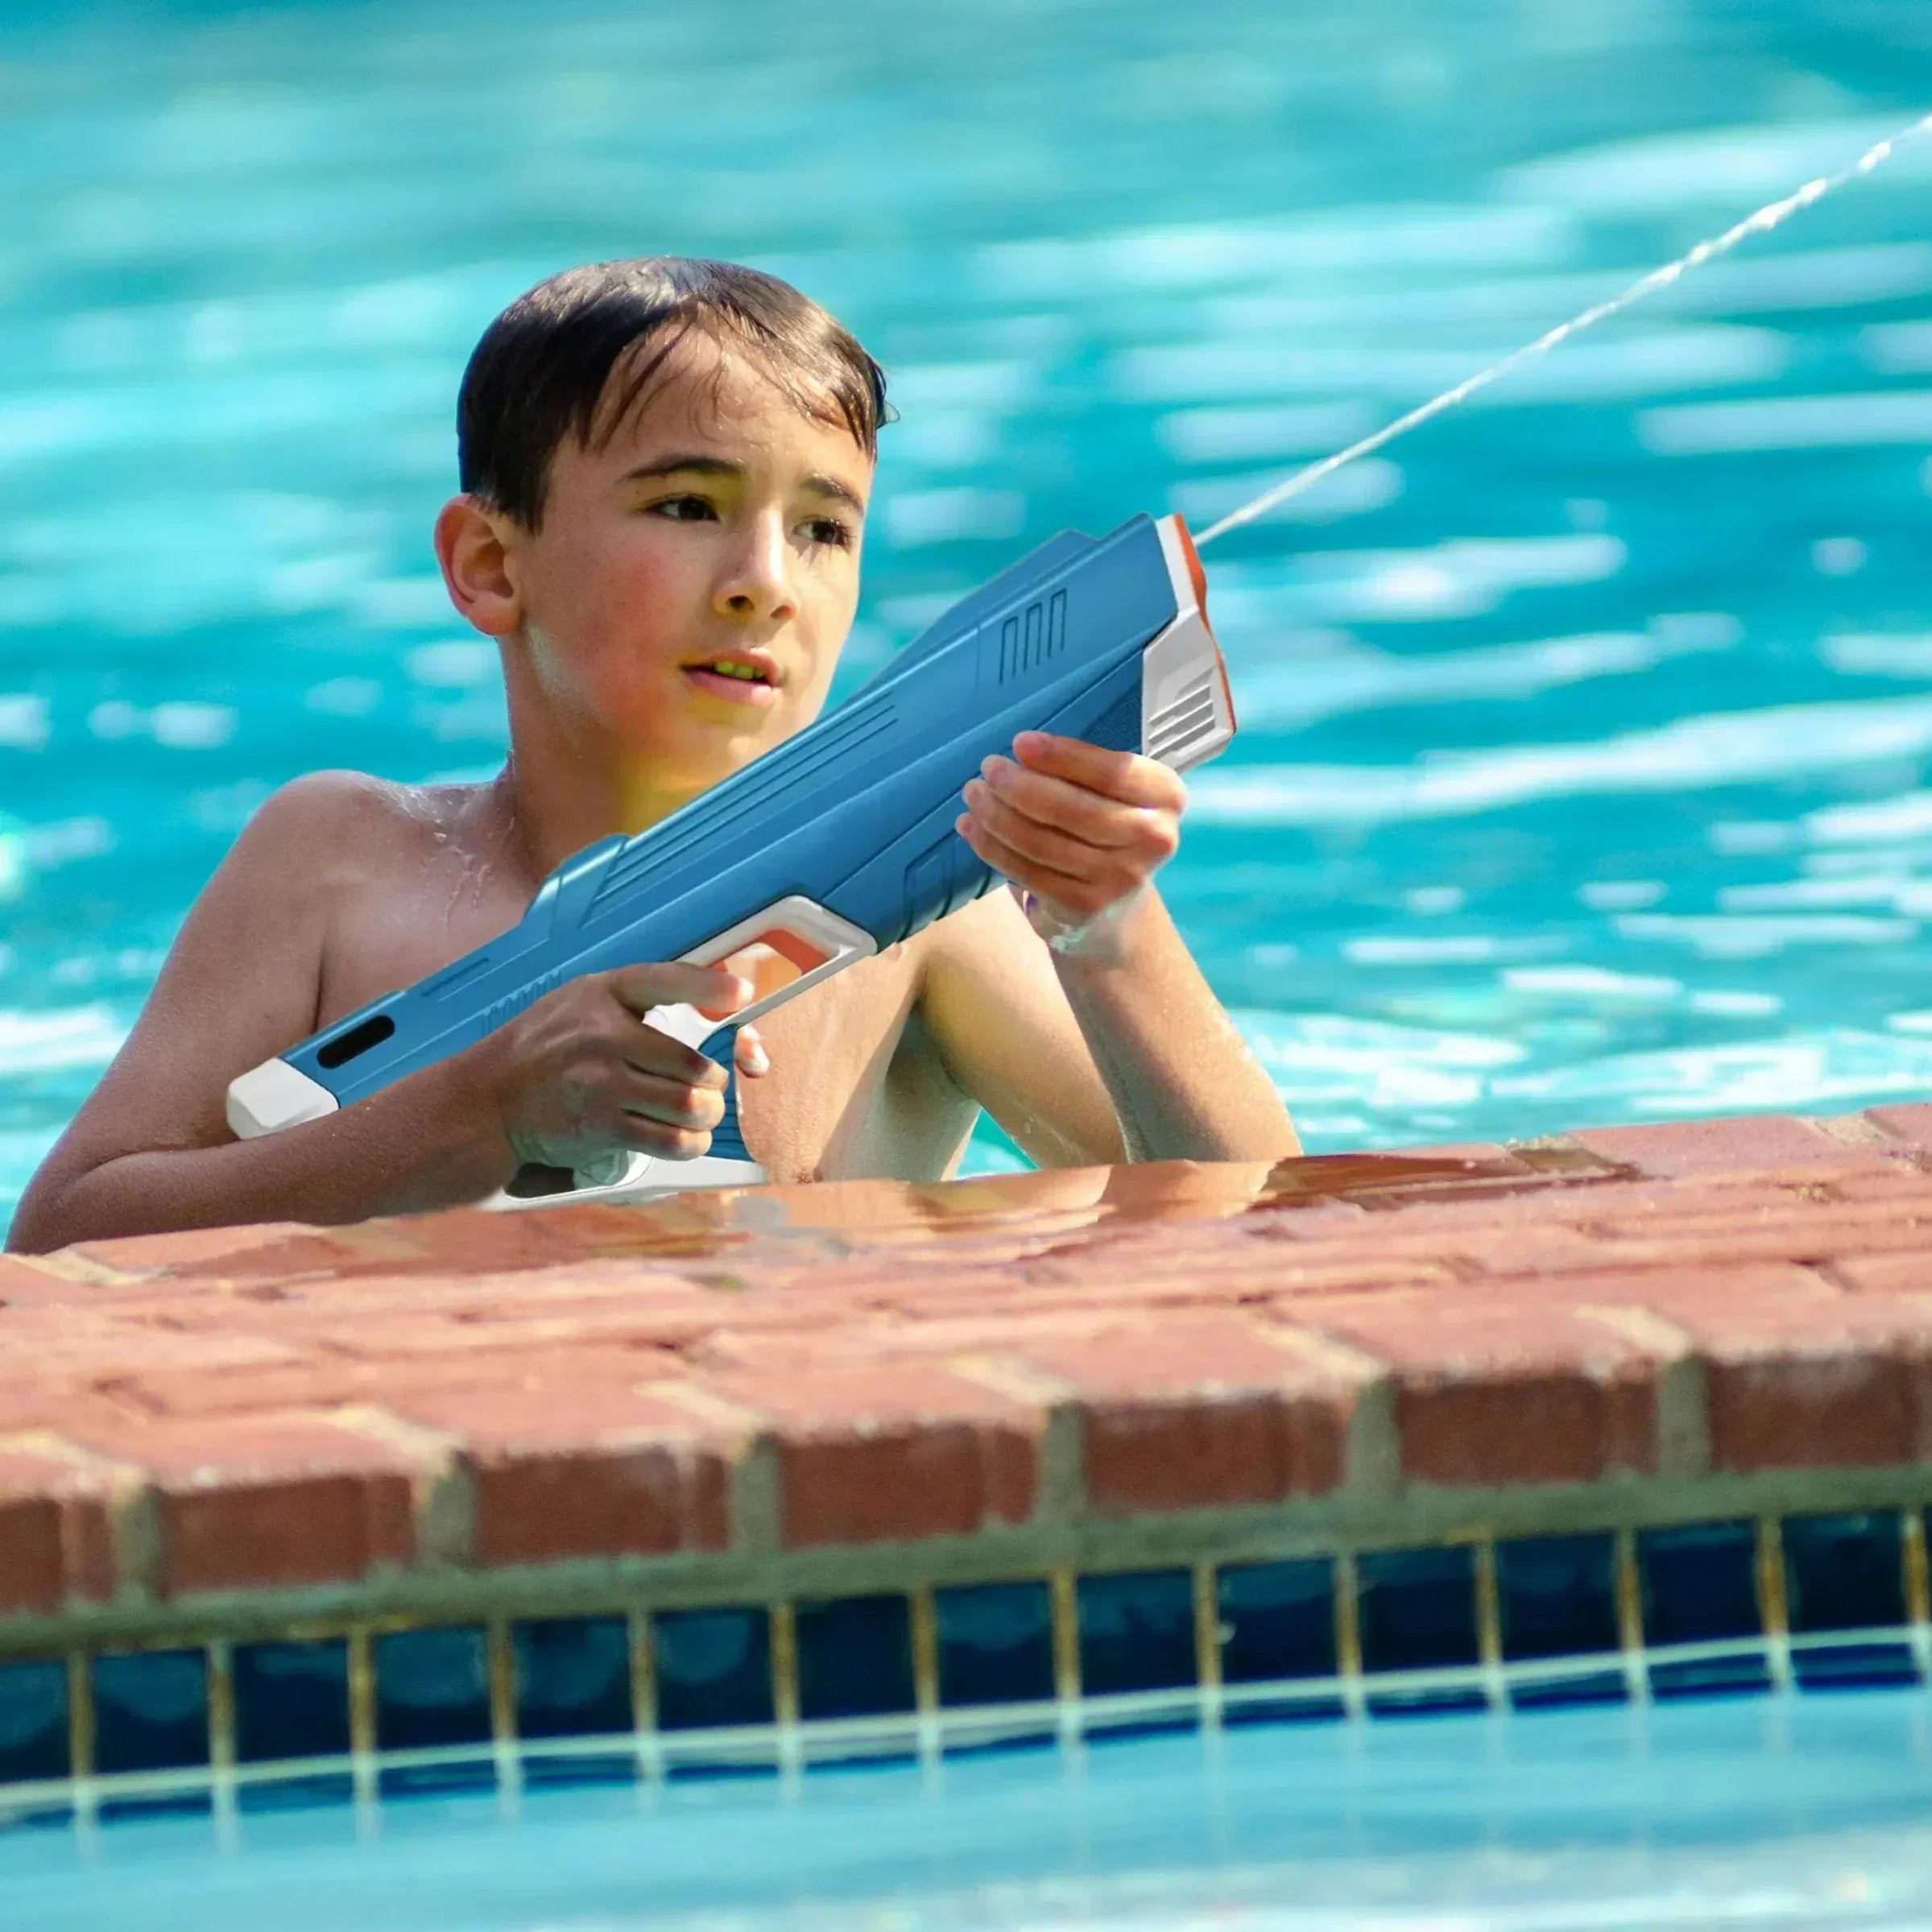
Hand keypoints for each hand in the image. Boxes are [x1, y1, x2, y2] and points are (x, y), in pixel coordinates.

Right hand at [474, 962, 754, 1171]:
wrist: (489, 1101)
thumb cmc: (544, 1048)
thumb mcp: (579, 1003)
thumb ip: (633, 1001)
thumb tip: (709, 1005)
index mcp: (601, 994)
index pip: (665, 980)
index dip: (710, 985)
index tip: (743, 993)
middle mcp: (604, 1035)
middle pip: (693, 1064)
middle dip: (714, 1083)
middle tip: (712, 1088)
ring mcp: (603, 1083)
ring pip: (688, 1105)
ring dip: (706, 1116)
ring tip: (701, 1114)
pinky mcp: (601, 1126)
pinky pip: (669, 1140)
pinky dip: (690, 1144)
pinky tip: (688, 1140)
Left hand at [956, 731, 1183, 959]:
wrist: (1116, 910)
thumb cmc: (1107, 831)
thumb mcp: (1115, 794)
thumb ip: (1083, 771)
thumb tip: (1021, 752)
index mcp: (1165, 796)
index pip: (1111, 771)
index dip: (1061, 756)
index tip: (1020, 742)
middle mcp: (1152, 839)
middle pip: (1071, 808)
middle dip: (1019, 785)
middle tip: (988, 767)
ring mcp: (1119, 878)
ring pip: (1042, 840)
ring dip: (997, 815)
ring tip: (974, 794)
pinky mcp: (1083, 906)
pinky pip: (1027, 870)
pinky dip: (992, 846)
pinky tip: (972, 827)